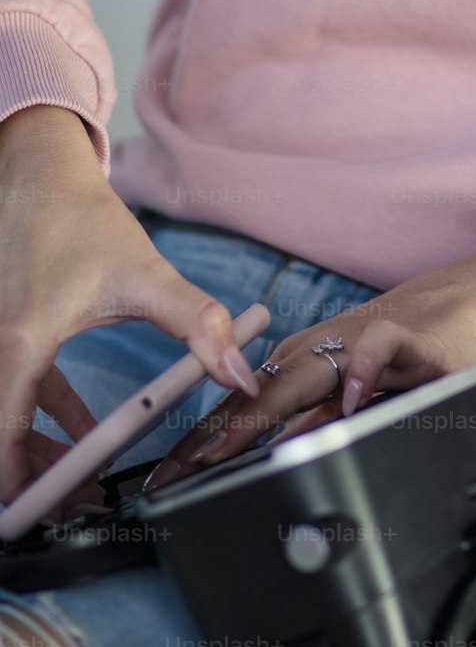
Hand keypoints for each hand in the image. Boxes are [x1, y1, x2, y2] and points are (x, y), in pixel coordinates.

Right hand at [0, 105, 260, 511]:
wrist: (43, 175)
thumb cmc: (83, 219)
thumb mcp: (146, 274)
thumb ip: (197, 323)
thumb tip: (238, 371)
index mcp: (18, 342)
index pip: (2, 440)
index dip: (24, 488)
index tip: (52, 513)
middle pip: (2, 438)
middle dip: (38, 479)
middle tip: (82, 504)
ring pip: (9, 418)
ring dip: (42, 452)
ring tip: (85, 480)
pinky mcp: (9, 336)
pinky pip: (20, 393)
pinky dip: (46, 418)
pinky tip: (83, 432)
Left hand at [144, 243, 475, 488]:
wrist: (470, 304)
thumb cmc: (408, 355)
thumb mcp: (355, 396)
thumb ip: (315, 422)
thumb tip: (263, 458)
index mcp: (306, 362)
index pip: (244, 402)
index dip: (206, 439)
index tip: (169, 480)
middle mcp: (324, 348)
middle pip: (263, 389)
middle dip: (219, 430)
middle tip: (185, 469)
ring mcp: (361, 339)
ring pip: (306, 369)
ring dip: (267, 406)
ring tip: (232, 444)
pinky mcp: (410, 337)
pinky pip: (380, 346)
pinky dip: (363, 370)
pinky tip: (350, 401)